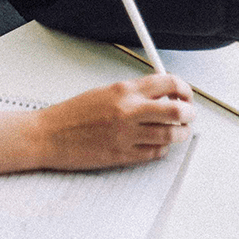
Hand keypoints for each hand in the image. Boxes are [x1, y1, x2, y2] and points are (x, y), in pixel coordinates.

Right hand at [30, 74, 193, 168]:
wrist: (49, 135)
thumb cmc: (72, 114)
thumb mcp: (105, 91)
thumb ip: (133, 92)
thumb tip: (160, 94)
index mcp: (124, 90)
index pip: (168, 82)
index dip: (183, 88)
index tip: (185, 94)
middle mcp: (129, 111)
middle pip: (176, 110)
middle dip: (189, 113)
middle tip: (189, 114)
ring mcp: (127, 135)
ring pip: (170, 135)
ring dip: (180, 133)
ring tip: (179, 131)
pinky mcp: (122, 155)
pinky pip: (155, 153)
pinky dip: (162, 149)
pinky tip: (158, 144)